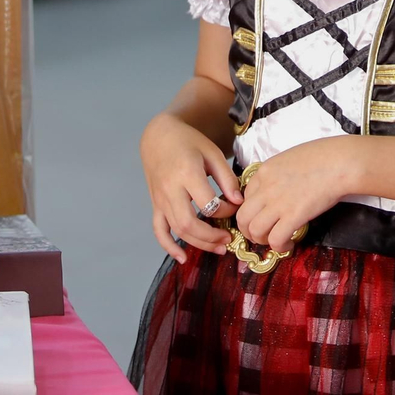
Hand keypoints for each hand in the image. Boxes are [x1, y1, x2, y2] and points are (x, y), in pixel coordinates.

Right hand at [139, 113, 242, 262]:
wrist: (159, 136)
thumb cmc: (188, 142)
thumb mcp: (211, 152)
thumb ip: (226, 178)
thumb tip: (239, 202)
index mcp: (187, 173)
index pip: (208, 203)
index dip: (226, 211)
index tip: (235, 207)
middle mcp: (170, 189)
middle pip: (189, 223)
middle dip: (211, 237)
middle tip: (228, 238)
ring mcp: (160, 199)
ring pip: (177, 230)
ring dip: (198, 243)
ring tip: (218, 247)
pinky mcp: (155, 205)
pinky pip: (159, 230)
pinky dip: (169, 247)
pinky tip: (182, 258)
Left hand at [235, 138, 358, 253]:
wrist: (340, 162)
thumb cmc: (323, 156)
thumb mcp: (290, 158)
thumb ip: (278, 174)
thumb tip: (279, 188)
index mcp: (265, 171)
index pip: (245, 197)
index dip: (253, 211)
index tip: (263, 217)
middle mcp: (266, 187)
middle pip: (242, 217)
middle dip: (249, 230)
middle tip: (262, 235)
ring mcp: (278, 202)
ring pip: (254, 230)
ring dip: (262, 240)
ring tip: (274, 241)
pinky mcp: (294, 216)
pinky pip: (275, 239)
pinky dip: (279, 247)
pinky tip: (289, 244)